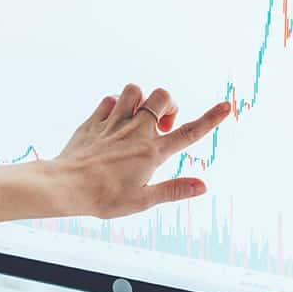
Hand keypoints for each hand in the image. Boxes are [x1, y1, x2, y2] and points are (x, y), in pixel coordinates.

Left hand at [56, 83, 229, 218]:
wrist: (65, 186)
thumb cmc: (103, 197)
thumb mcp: (142, 200)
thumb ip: (173, 190)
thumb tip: (203, 186)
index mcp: (152, 152)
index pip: (188, 133)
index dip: (210, 119)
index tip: (227, 105)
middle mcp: (135, 131)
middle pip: (162, 96)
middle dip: (168, 103)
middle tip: (161, 125)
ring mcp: (114, 123)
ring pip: (134, 90)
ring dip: (140, 100)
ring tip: (137, 119)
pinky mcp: (94, 121)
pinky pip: (109, 100)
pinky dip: (115, 105)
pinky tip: (113, 121)